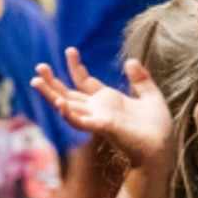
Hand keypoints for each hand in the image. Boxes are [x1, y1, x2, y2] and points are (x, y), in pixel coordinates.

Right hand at [34, 49, 174, 179]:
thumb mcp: (151, 96)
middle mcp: (97, 110)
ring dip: (50, 94)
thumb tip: (130, 61)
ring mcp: (96, 119)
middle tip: (39, 66)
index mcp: (107, 101)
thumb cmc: (157, 128)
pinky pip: (79, 121)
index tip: (70, 50)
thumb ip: (141, 80)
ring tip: (36, 80)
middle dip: (52, 81)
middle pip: (68, 93)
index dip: (75, 66)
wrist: (161, 148)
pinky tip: (59, 103)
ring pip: (66, 106)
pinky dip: (68, 113)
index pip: (84, 81)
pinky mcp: (101, 127)